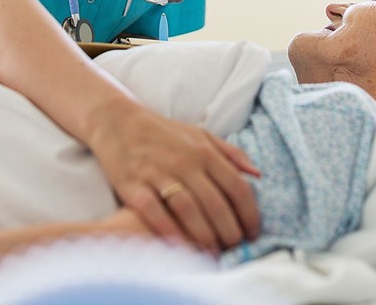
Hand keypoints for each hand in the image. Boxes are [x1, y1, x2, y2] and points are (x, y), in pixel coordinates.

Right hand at [87, 104, 259, 252]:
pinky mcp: (134, 185)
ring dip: (205, 236)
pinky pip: (155, 212)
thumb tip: (258, 175)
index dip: (250, 213)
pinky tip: (180, 246)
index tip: (253, 232)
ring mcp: (158, 173)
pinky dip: (170, 231)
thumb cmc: (163, 132)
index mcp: (203, 150)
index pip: (237, 186)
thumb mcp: (199, 134)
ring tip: (214, 253)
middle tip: (235, 247)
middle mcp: (184, 161)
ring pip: (189, 209)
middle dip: (230, 231)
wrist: (118, 121)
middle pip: (216, 203)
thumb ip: (230, 153)